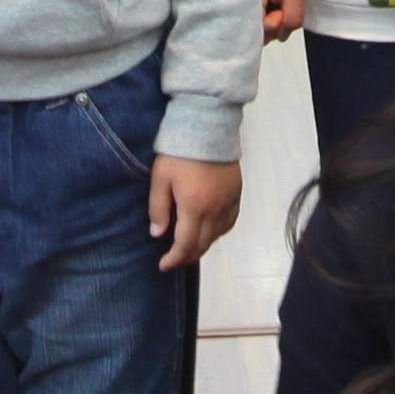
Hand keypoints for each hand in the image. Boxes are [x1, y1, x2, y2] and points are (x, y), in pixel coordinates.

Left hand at [148, 153, 241, 271]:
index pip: (186, 244)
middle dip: (187, 256)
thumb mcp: (160, 178)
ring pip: (217, 236)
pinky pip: (229, 222)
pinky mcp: (237, 194)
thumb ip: (158, 208)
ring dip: (202, 246)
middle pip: (203, 244)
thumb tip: (158, 234)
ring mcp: (229, 203)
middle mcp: (215, 210)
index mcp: (194, 207)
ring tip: (189, 247)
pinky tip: (209, 231)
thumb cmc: (179, 153)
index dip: (174, 259)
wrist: (208, 128)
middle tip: (173, 260)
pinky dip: (218, 232)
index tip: (163, 265)